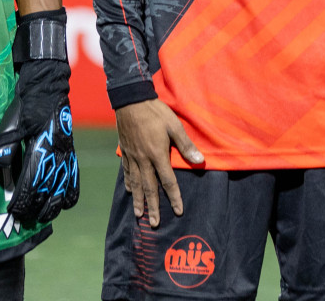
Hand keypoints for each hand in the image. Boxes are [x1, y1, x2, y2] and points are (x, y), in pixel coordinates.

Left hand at [0, 54, 78, 224]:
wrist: (48, 86)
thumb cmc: (27, 104)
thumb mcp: (12, 120)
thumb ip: (5, 142)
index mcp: (41, 147)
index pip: (32, 183)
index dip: (22, 201)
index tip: (13, 211)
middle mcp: (57, 155)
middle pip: (49, 192)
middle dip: (36, 209)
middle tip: (24, 218)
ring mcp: (67, 155)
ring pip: (65, 190)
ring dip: (54, 206)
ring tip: (43, 216)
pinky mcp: (71, 153)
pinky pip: (75, 179)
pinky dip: (69, 195)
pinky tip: (63, 204)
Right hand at [116, 99, 201, 228]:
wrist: (131, 101)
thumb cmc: (155, 112)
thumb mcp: (174, 126)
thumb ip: (186, 146)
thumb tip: (199, 161)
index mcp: (157, 155)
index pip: (168, 181)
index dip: (174, 197)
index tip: (178, 211)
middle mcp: (143, 160)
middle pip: (149, 188)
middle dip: (153, 207)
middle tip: (154, 224)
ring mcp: (132, 157)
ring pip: (135, 184)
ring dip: (138, 201)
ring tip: (139, 215)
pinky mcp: (124, 152)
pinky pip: (126, 172)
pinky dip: (128, 184)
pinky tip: (129, 191)